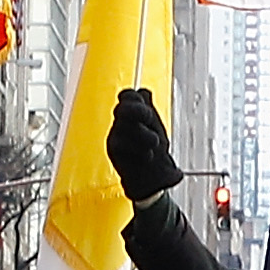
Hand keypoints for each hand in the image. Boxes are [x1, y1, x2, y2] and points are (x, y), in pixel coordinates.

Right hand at [105, 87, 185, 206]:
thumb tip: (144, 91)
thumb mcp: (157, 129)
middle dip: (140, 112)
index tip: (147, 104)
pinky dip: (138, 149)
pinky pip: (122, 142)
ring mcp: (115, 135)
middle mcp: (121, 122)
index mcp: (133, 114)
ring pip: (124, 124)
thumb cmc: (155, 152)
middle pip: (124, 106)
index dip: (135, 97)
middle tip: (151, 121)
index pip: (127, 95)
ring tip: (155, 145)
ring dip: (144, 134)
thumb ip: (148, 111)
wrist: (152, 179)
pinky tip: (147, 156)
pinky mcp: (113, 149)